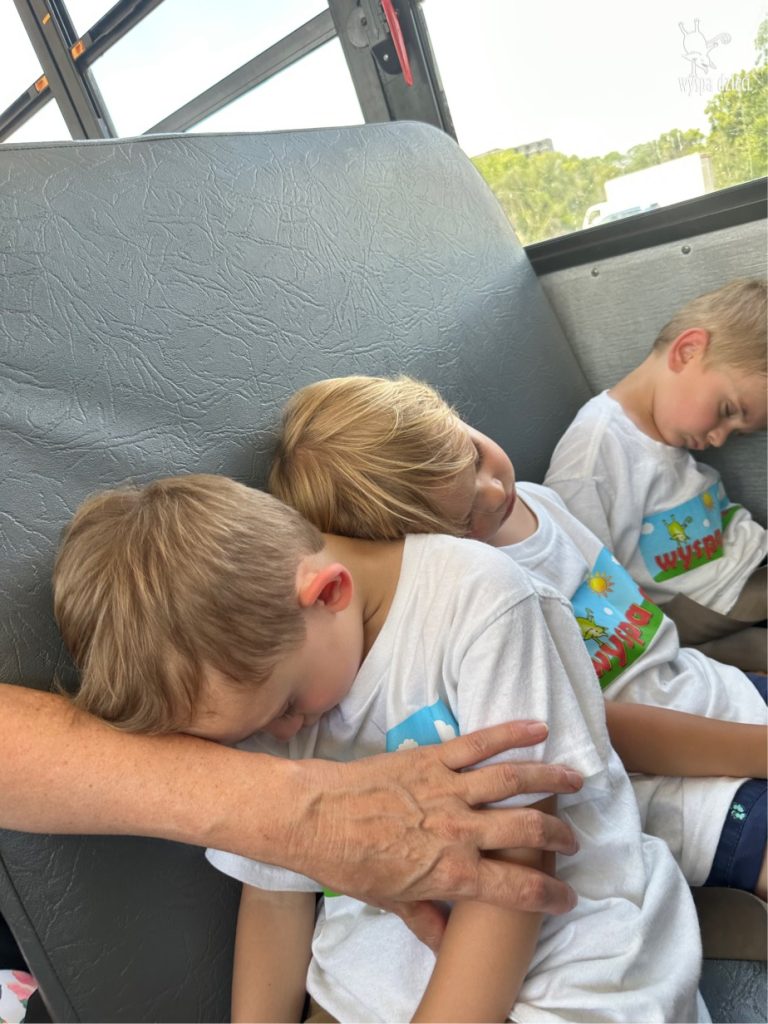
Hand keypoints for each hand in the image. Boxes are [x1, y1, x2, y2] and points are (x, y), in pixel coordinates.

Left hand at [282, 720, 581, 944]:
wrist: (316, 816)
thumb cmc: (349, 862)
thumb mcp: (389, 900)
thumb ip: (424, 919)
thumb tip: (444, 942)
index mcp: (453, 872)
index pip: (517, 888)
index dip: (549, 895)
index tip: (566, 896)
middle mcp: (460, 830)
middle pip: (527, 829)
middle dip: (558, 835)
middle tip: (573, 838)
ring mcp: (449, 789)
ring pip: (513, 779)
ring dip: (549, 777)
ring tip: (576, 779)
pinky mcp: (433, 758)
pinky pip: (480, 743)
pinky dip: (511, 732)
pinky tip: (538, 728)